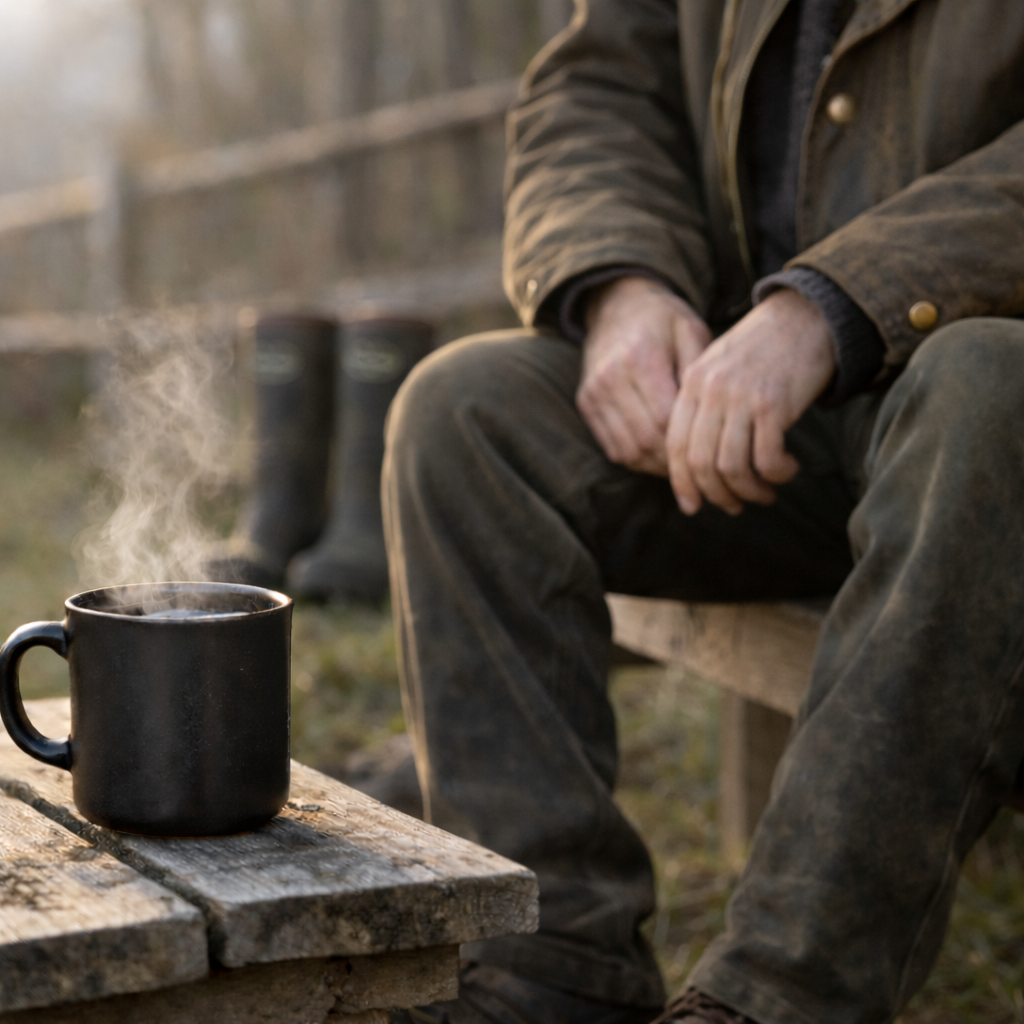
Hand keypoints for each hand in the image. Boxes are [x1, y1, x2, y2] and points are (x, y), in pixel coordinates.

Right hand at [577, 276, 711, 474]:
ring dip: (657, 465)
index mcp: (640, 356)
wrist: (616, 304)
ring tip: (682, 463)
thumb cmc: (663, 320)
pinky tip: (659, 455)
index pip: (666, 418)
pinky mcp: (586, 404)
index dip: (689, 439)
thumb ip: (700, 372)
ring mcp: (594, 392)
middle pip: (646, 440)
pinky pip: (613, 448)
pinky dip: (638, 459)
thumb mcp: (692, 331)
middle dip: (676, 458)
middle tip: (702, 463)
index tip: (712, 445)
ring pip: (628, 450)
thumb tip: (710, 419)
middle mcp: (610, 377)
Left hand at [667, 288, 834, 514]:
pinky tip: (787, 470)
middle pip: (700, 463)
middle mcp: (711, 390)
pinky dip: (775, 474)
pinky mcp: (774, 403)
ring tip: (765, 494)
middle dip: (718, 494)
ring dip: (749, 491)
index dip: (682, 482)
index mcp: (692, 383)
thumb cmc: (765, 350)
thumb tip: (698, 465)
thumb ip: (704, 406)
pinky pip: (766, 459)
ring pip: (731, 467)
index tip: (692, 506)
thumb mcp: (721, 369)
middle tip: (736, 505)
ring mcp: (741, 396)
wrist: (807, 315)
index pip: (675, 445)